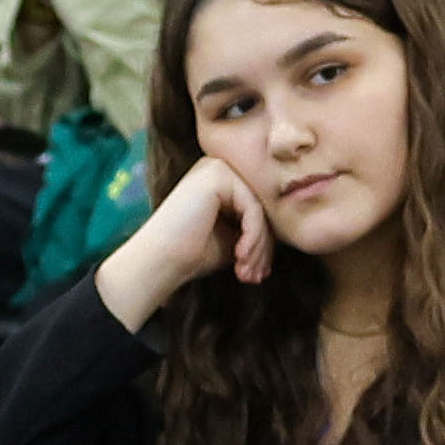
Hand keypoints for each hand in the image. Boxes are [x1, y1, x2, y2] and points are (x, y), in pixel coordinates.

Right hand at [91, 154, 273, 327]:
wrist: (160, 261)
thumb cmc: (190, 254)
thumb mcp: (233, 239)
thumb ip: (255, 229)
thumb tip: (284, 234)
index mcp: (220, 181)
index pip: (257, 209)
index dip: (262, 244)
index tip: (258, 274)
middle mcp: (218, 168)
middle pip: (261, 208)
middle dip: (262, 248)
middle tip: (255, 277)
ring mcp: (216, 168)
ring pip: (259, 209)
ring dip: (259, 247)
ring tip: (247, 273)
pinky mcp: (217, 175)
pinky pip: (252, 208)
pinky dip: (252, 237)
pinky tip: (240, 257)